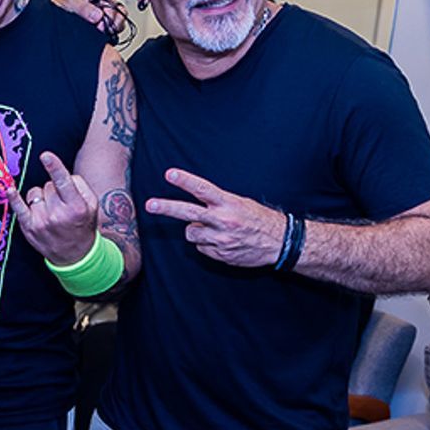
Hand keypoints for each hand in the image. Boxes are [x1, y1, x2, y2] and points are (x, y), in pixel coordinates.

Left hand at [8, 151, 100, 264]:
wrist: (75, 255)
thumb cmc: (83, 225)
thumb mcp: (92, 205)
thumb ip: (79, 185)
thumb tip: (59, 173)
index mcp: (76, 207)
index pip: (63, 182)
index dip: (54, 167)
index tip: (45, 155)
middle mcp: (58, 214)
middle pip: (48, 185)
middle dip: (54, 189)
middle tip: (61, 203)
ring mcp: (41, 222)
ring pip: (35, 193)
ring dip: (41, 197)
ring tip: (50, 209)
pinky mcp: (29, 227)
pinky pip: (19, 208)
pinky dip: (14, 198)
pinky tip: (10, 190)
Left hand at [51, 0, 132, 44]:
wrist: (53, 17)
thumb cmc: (61, 5)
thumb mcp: (70, 1)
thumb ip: (83, 7)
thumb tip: (97, 15)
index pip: (113, 2)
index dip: (111, 12)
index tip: (103, 20)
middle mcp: (103, 5)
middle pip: (119, 13)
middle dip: (114, 22)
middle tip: (103, 29)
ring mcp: (103, 17)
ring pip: (118, 23)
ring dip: (113, 29)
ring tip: (103, 33)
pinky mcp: (102, 28)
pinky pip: (112, 32)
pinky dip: (110, 36)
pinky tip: (103, 38)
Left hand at [146, 167, 285, 266]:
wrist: (279, 242)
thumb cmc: (258, 219)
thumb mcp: (240, 203)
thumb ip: (217, 204)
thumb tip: (195, 209)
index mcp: (228, 204)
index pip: (202, 189)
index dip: (184, 181)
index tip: (169, 174)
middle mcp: (222, 221)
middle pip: (187, 213)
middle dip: (166, 208)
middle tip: (150, 205)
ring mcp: (220, 240)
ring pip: (191, 233)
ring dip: (196, 231)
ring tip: (213, 229)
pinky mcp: (220, 255)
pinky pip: (201, 248)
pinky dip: (207, 245)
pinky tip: (221, 242)